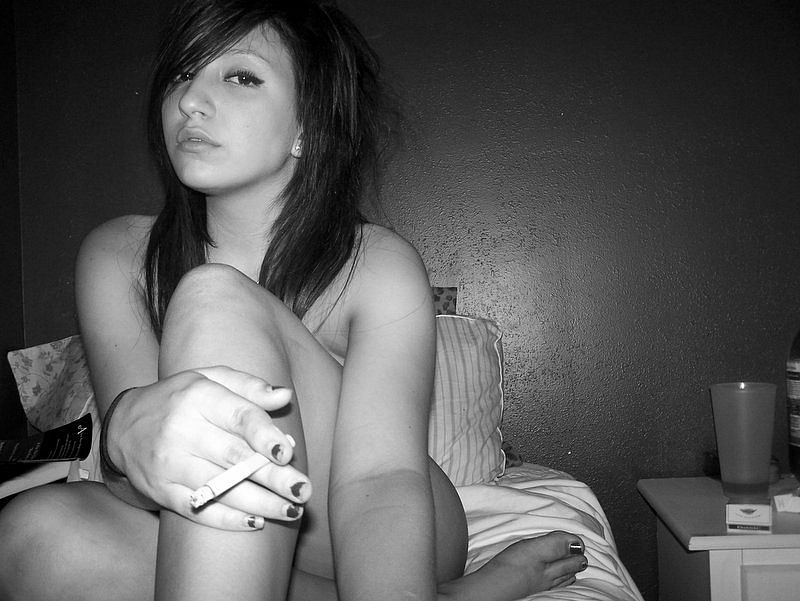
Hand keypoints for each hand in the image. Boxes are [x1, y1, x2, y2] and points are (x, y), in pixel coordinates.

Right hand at [105, 366, 311, 529]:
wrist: (124, 425)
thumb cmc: (181, 399)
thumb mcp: (211, 379)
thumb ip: (249, 387)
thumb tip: (285, 396)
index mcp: (199, 397)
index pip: (238, 417)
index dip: (265, 436)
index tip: (288, 453)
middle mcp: (182, 430)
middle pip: (234, 457)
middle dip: (273, 477)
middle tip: (303, 490)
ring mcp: (170, 464)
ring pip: (220, 488)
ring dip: (260, 503)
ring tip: (292, 510)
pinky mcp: (162, 492)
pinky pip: (198, 509)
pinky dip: (227, 519)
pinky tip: (256, 522)